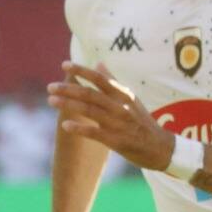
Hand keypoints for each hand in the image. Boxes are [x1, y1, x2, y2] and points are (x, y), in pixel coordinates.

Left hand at [47, 63, 173, 169]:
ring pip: (89, 110)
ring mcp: (118, 124)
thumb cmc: (142, 122)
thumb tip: (99, 63)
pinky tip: (64, 124)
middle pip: (90, 94)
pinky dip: (79, 128)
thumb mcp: (131, 99)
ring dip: (68, 104)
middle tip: (50, 86)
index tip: (64, 65)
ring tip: (51, 100)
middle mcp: (121, 107)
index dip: (82, 70)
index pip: (100, 79)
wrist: (160, 148)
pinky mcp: (116, 141)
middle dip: (68, 89)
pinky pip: (94, 132)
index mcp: (124, 95)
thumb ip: (113, 82)